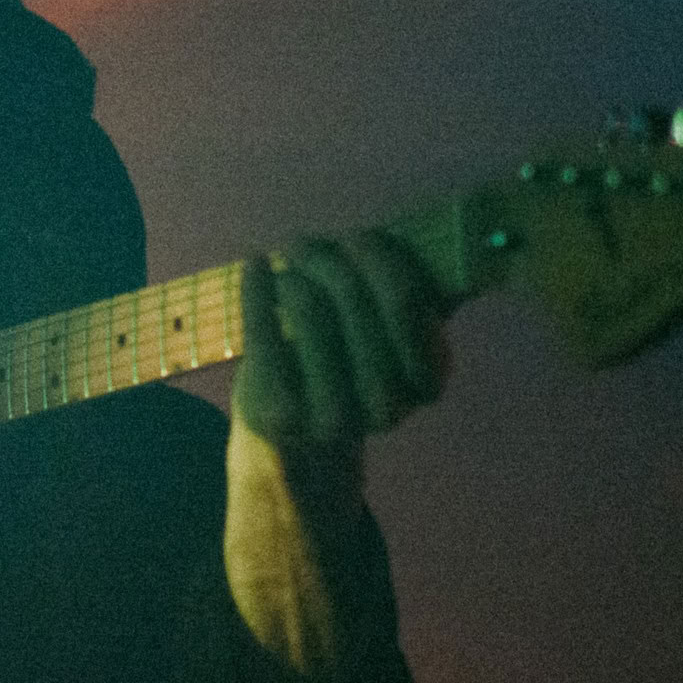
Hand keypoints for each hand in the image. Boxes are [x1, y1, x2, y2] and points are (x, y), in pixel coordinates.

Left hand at [234, 231, 446, 452]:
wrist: (298, 447)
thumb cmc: (348, 377)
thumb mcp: (390, 344)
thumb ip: (413, 298)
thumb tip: (428, 235)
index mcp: (424, 381)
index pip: (407, 303)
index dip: (382, 258)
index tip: (359, 237)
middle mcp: (386, 404)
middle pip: (356, 299)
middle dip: (330, 257)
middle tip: (306, 243)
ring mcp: (332, 414)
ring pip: (312, 310)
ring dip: (295, 272)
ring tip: (285, 266)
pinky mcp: (281, 413)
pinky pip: (264, 332)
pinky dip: (257, 288)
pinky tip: (254, 265)